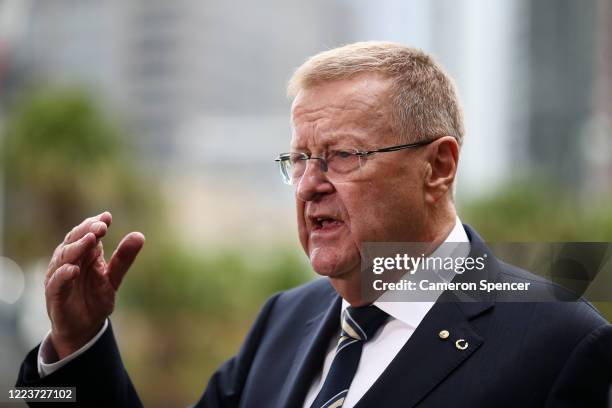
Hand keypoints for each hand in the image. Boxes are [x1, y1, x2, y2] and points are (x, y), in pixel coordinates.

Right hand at [44, 211, 144, 359]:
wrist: (83, 328)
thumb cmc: (95, 299)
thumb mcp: (114, 278)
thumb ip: (124, 259)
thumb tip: (140, 235)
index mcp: (84, 255)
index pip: (87, 233)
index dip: (95, 223)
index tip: (107, 217)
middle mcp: (69, 261)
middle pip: (74, 240)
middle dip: (87, 231)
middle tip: (101, 226)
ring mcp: (59, 277)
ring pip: (64, 257)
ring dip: (77, 248)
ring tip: (91, 240)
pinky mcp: (54, 295)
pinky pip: (57, 283)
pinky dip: (63, 275)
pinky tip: (73, 269)